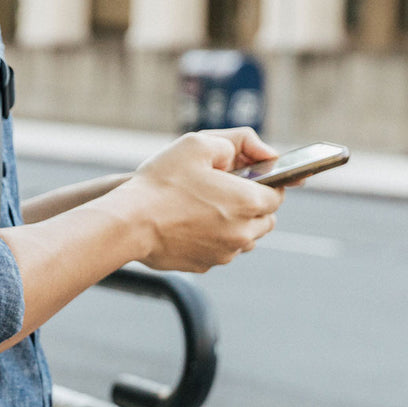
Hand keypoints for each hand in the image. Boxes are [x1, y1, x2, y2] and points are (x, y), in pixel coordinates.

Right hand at [116, 128, 284, 272]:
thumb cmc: (162, 182)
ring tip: (210, 208)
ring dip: (237, 224)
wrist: (129, 223)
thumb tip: (267, 153)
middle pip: (266, 220)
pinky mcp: (206, 265)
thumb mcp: (199, 143)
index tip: (252, 178)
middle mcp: (242, 232)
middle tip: (230, 192)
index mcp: (248, 202)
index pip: (277, 195)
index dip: (268, 184)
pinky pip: (222, 251)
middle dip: (255, 205)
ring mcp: (224, 253)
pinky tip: (193, 224)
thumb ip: (240, 141)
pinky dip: (216, 239)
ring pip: (246, 239)